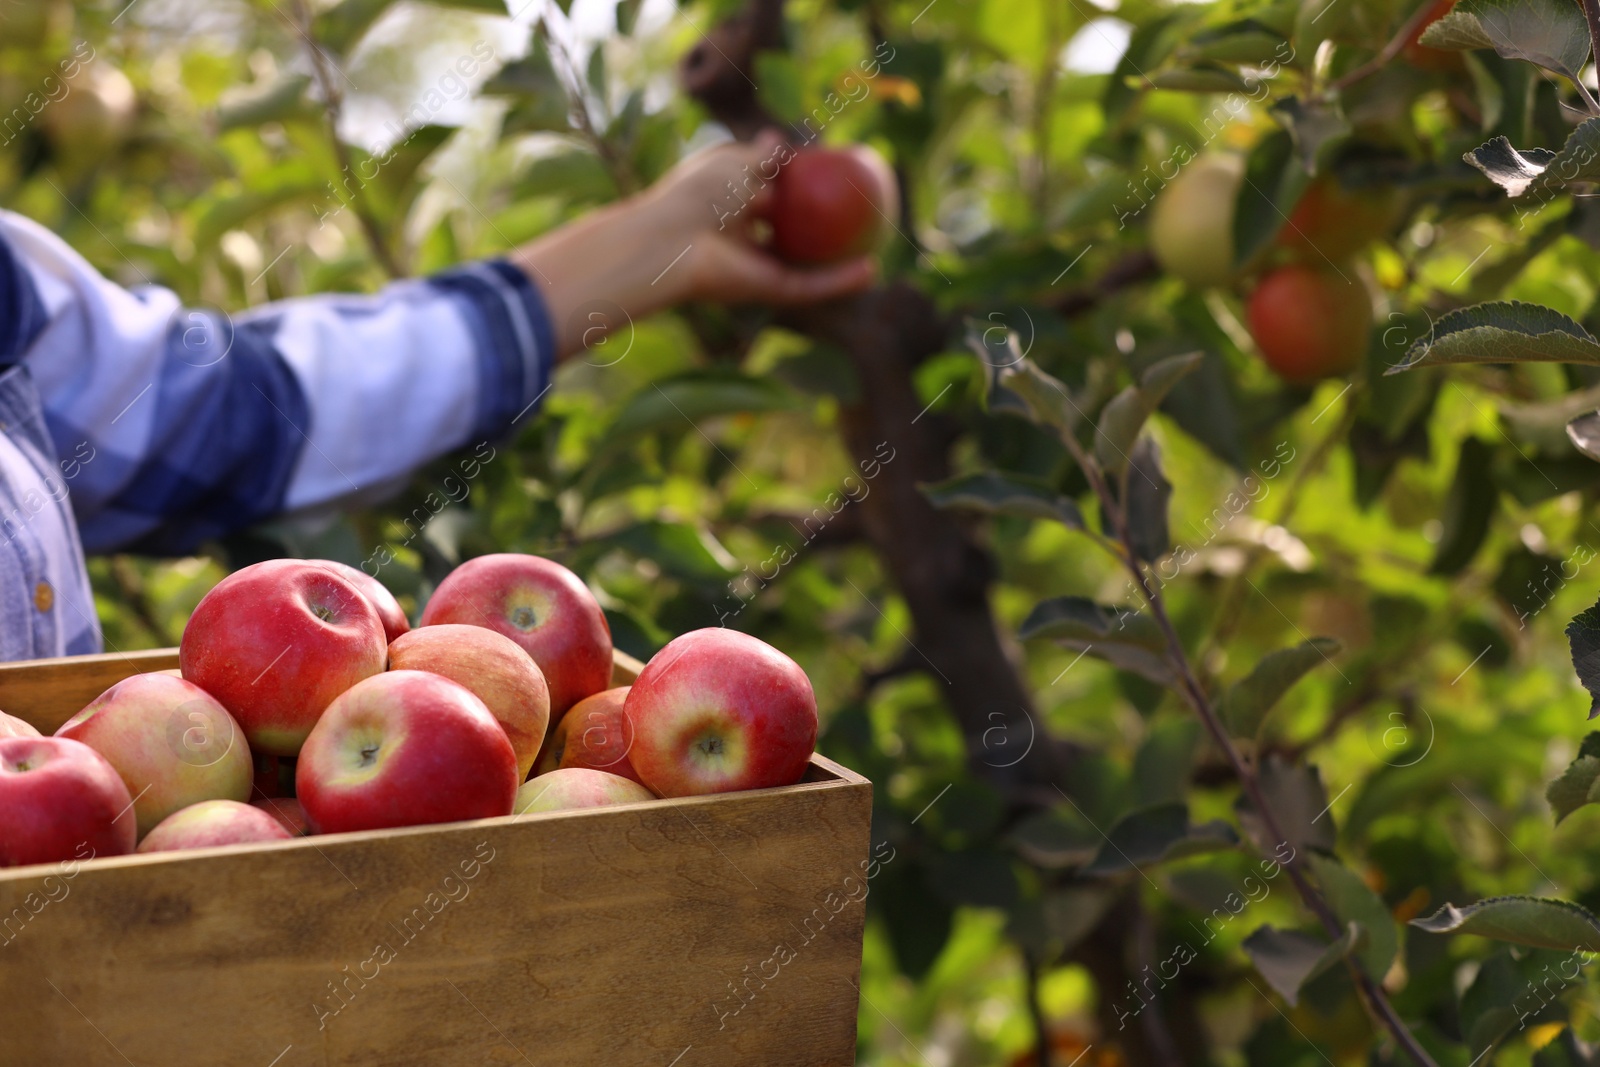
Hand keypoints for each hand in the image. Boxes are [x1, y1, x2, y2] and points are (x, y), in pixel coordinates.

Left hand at [512, 132, 877, 359]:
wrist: (674, 241)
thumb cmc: (698, 194)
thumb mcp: (734, 163)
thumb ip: (761, 156)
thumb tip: (779, 138)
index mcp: (730, 205)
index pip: (769, 195)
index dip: (796, 188)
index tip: (830, 177)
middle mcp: (744, 239)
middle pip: (789, 237)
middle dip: (819, 232)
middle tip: (859, 217)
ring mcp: (757, 267)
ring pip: (805, 269)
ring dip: (840, 267)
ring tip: (877, 252)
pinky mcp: (766, 291)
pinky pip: (810, 286)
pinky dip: (840, 282)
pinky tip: (870, 272)